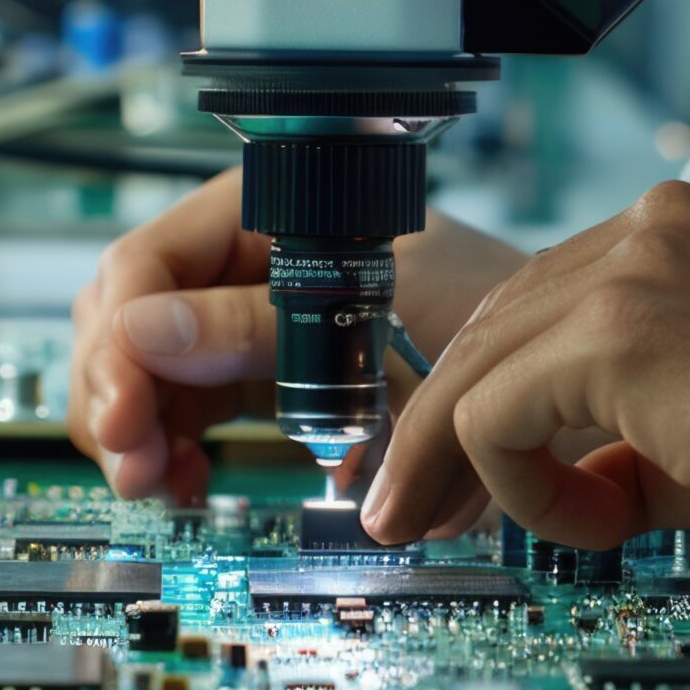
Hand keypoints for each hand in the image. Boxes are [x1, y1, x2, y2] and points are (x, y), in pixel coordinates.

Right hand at [69, 170, 529, 501]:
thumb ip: (263, 331)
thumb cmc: (506, 331)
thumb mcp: (379, 332)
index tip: (123, 417)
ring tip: (160, 481)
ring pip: (148, 366)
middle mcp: (258, 254)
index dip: (121, 340)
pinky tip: (183, 480)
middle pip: (131, 313)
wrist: (573, 386)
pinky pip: (190, 403)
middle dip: (117, 390)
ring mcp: (262, 315)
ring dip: (137, 427)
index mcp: (280, 209)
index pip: (148, 261)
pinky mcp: (276, 374)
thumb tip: (148, 333)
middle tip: (134, 465)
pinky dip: (173, 444)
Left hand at [360, 181, 689, 549]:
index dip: (486, 389)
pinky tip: (597, 524)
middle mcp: (654, 223)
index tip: (449, 463)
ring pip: (480, 366)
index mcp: (683, 231)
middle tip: (398, 505)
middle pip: (496, 324)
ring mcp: (632, 264)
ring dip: (450, 461)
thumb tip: (540, 478)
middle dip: (436, 425)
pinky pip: (500, 416)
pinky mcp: (611, 327)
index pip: (544, 301)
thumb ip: (619, 434)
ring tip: (425, 525)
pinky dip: (525, 487)